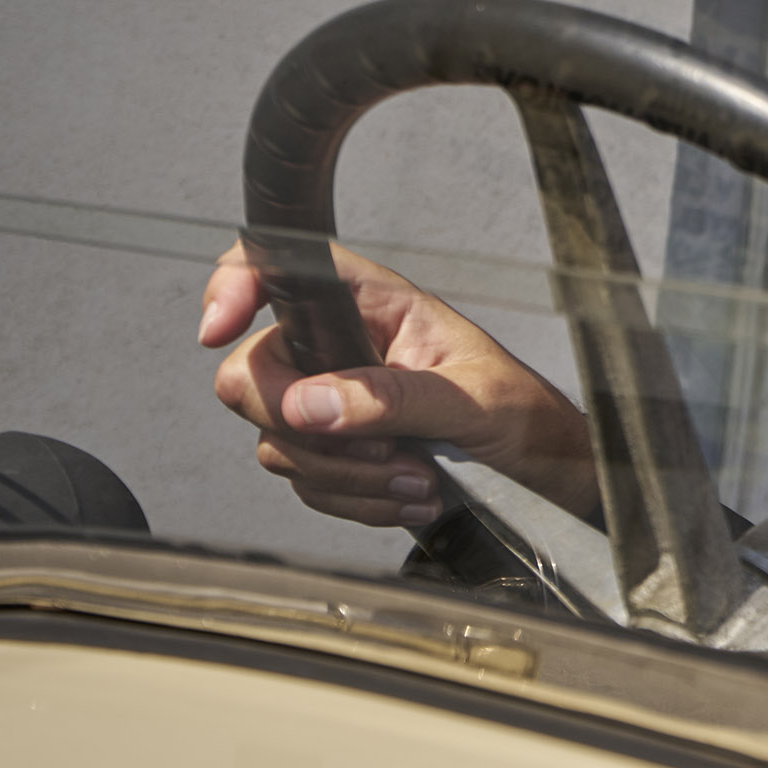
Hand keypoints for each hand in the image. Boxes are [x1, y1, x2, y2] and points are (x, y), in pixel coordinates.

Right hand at [203, 242, 598, 527]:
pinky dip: (357, 500)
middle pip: (255, 374)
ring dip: (349, 476)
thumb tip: (306, 405)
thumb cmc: (525, 416)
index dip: (236, 283)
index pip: (283, 266)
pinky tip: (413, 496)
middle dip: (307, 427)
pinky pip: (306, 483)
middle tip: (384, 448)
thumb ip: (390, 398)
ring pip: (279, 442)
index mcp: (377, 306)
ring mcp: (334, 403)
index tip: (220, 329)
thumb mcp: (471, 401)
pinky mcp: (337, 454)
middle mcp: (344, 347)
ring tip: (421, 478)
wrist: (548, 478)